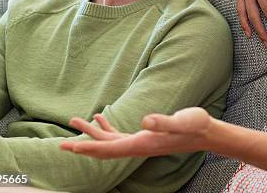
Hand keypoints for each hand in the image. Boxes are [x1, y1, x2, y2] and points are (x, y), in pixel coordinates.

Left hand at [60, 108, 211, 158]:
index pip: (110, 149)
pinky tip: (100, 117)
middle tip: (61, 145)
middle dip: (82, 147)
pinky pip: (120, 136)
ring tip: (75, 122)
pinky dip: (107, 129)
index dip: (89, 149)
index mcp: (143, 143)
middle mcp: (139, 145)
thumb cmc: (195, 125)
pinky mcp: (145, 136)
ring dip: (92, 134)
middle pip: (104, 150)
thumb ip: (163, 122)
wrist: (206, 133)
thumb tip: (144, 120)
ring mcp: (141, 142)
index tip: (70, 148)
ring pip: (110, 142)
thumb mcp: (181, 121)